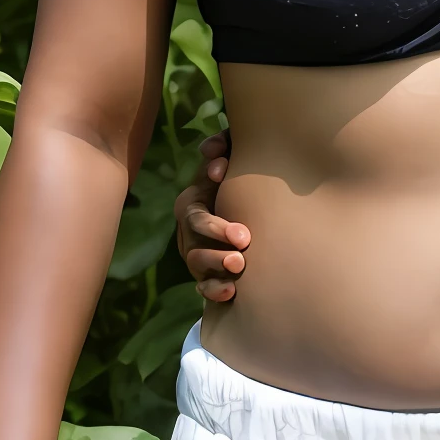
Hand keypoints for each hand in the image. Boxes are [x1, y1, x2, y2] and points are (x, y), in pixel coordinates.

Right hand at [175, 129, 248, 301]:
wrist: (249, 220)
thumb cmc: (240, 182)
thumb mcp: (229, 162)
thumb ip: (222, 148)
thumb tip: (215, 152)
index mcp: (194, 201)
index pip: (194, 209)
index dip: (210, 208)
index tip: (231, 215)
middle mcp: (190, 229)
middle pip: (195, 235)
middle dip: (217, 234)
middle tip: (245, 239)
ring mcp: (196, 253)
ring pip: (197, 261)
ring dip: (217, 263)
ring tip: (239, 263)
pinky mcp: (206, 275)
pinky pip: (205, 287)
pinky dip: (215, 289)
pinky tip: (231, 291)